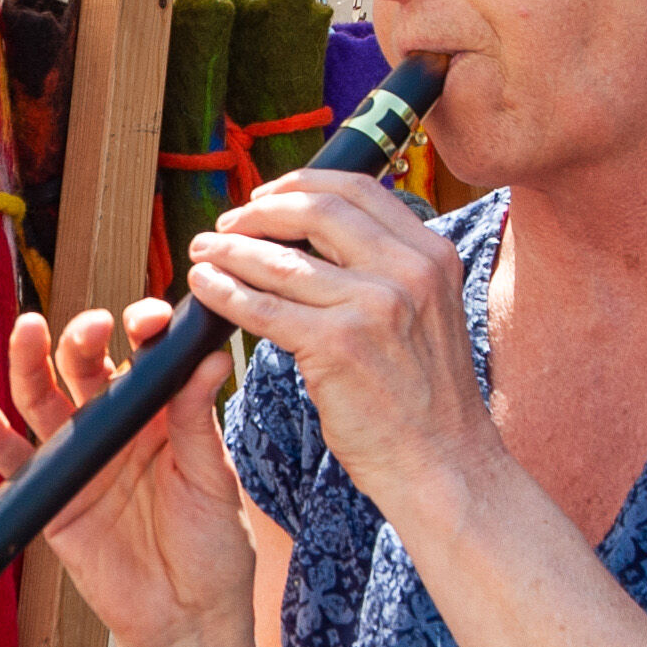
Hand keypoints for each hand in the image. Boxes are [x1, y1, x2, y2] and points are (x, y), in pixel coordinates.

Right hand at [0, 298, 256, 646]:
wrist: (187, 618)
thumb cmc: (213, 546)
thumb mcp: (213, 478)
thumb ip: (198, 420)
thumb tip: (208, 357)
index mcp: (160, 414)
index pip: (143, 357)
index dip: (142, 330)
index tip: (148, 321)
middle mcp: (114, 427)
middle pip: (85, 368)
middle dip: (83, 339)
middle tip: (91, 328)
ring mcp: (79, 459)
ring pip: (44, 400)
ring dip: (30, 364)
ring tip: (26, 332)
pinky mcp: (51, 497)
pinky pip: (15, 461)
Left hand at [184, 170, 492, 515]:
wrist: (443, 462)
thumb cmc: (424, 397)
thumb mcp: (427, 313)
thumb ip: (388, 270)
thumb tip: (319, 237)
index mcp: (432, 254)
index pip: (360, 190)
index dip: (302, 184)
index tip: (266, 196)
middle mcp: (409, 270)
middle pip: (317, 210)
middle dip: (259, 211)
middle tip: (226, 224)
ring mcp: (375, 306)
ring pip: (281, 259)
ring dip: (230, 250)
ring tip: (202, 252)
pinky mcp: (338, 345)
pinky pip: (263, 309)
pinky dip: (225, 293)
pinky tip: (203, 288)